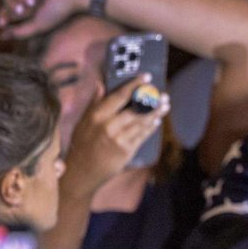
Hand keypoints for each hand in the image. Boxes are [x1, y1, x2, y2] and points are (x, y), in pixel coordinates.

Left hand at [0, 0, 95, 38]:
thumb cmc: (61, 10)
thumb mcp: (38, 25)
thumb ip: (21, 32)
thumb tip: (2, 36)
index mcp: (32, 6)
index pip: (10, 10)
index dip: (4, 16)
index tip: (2, 23)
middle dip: (13, 6)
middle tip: (22, 10)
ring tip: (33, 0)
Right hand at [61, 75, 169, 198]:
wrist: (82, 171)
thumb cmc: (83, 144)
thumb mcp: (83, 121)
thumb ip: (94, 102)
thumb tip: (101, 84)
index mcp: (96, 115)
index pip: (119, 95)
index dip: (134, 84)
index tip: (146, 77)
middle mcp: (107, 126)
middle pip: (135, 109)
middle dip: (151, 100)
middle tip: (162, 94)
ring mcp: (118, 139)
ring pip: (141, 122)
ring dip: (155, 113)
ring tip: (165, 105)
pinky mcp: (126, 150)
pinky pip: (142, 135)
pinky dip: (151, 127)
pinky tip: (157, 120)